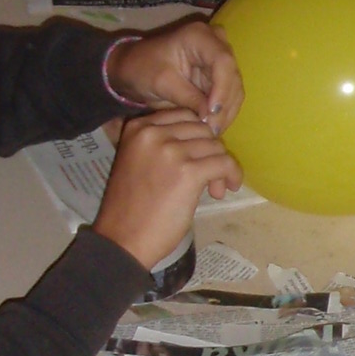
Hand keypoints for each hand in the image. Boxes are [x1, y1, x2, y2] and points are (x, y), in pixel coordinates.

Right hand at [92, 108, 241, 268]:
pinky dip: (231, 174)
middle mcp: (153, 133)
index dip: (198, 136)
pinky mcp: (188, 172)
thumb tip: (204, 139)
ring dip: (221, 166)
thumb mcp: (138, 161)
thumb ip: (162, 144)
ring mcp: (171, 151)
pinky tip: (227, 187)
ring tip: (214, 188)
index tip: (200, 156)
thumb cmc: (130, 207)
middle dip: (210, 151)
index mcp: (138, 128)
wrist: (123, 239)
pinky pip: (224, 163)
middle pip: (203, 130)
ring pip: (216, 146)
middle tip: (210, 176)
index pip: (184, 116)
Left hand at [107, 17, 242, 126]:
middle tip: (212, 130)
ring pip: (235, 88)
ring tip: (212, 132)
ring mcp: (220, 58)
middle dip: (224, 105)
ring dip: (226, 112)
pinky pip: (229, 95)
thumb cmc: (142, 69)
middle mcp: (216, 43)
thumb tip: (211, 117)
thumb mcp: (162, 83)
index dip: (222, 89)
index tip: (211, 113)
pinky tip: (214, 127)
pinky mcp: (220, 74)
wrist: (134, 68)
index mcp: (199, 36)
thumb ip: (188, 98)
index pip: (223, 62)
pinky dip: (223, 112)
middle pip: (232, 76)